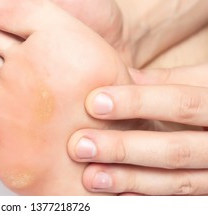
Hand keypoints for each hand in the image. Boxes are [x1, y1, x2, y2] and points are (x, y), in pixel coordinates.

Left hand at [68, 63, 207, 194]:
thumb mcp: (202, 81)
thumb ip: (164, 81)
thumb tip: (116, 75)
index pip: (181, 104)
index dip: (138, 102)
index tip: (94, 102)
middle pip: (176, 149)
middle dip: (125, 148)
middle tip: (80, 145)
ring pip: (179, 182)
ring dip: (131, 180)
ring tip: (91, 177)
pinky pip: (182, 202)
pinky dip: (149, 200)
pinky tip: (119, 199)